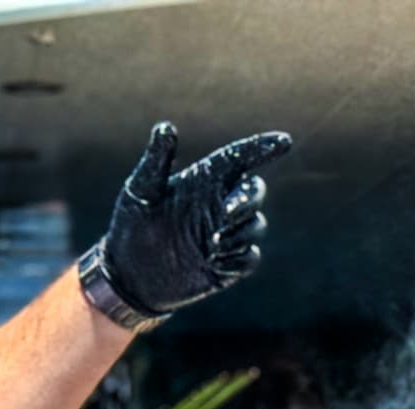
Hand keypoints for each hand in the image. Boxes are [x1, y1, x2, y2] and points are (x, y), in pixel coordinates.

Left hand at [101, 123, 291, 314]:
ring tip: (210, 245)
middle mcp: (220, 204)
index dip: (263, 148)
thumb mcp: (140, 191)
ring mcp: (227, 235)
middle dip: (248, 198)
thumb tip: (166, 127)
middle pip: (254, 191)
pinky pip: (250, 258)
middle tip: (226, 212)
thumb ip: (156, 161)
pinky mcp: (229, 264)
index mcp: (204, 180)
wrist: (130, 275)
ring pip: (256, 225)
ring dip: (239, 233)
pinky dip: (238, 258)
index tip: (284, 142)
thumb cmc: (131, 226)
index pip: (240, 158)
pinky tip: (213, 262)